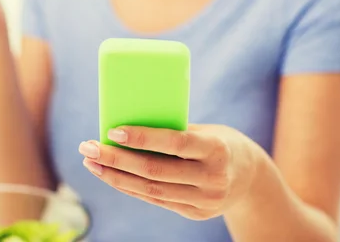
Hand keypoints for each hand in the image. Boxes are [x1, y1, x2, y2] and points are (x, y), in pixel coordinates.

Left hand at [78, 124, 259, 220]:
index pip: (175, 143)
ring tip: (91, 161)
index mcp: (217, 149)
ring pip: (150, 190)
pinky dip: (130, 187)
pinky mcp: (195, 213)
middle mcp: (212, 178)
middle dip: (116, 159)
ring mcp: (204, 201)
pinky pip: (155, 200)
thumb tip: (128, 126)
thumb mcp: (207, 131)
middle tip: (88, 146)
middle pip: (154, 171)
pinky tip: (110, 175)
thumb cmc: (220, 142)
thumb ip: (175, 131)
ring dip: (115, 176)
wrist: (251, 178)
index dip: (142, 138)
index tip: (112, 131)